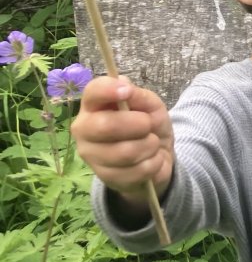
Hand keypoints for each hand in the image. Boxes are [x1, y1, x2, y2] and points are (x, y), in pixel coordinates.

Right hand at [71, 76, 173, 212]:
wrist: (156, 155)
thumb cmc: (147, 123)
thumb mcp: (150, 105)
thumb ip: (139, 95)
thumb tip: (124, 85)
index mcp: (93, 106)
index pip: (91, 93)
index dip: (108, 90)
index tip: (127, 91)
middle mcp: (84, 130)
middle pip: (106, 126)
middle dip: (139, 124)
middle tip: (149, 125)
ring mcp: (91, 156)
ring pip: (125, 152)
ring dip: (150, 146)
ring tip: (152, 143)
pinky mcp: (105, 177)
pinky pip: (137, 171)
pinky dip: (154, 163)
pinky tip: (151, 159)